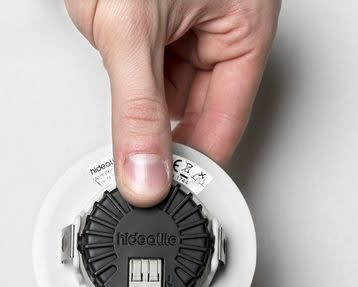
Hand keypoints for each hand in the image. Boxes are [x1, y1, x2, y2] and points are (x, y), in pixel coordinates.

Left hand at [65, 0, 280, 205]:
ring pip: (165, 91)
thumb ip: (137, 106)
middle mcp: (220, 27)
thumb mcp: (134, 31)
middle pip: (197, 110)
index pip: (225, 119)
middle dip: (163, 132)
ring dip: (140, 104)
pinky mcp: (151, 19)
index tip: (174, 196)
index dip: (198, 163)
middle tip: (139, 171)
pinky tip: (113, 78)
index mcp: (244, 26)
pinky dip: (125, 82)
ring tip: (120, 98)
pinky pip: (142, 69)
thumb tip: (146, 172)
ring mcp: (186, 23)